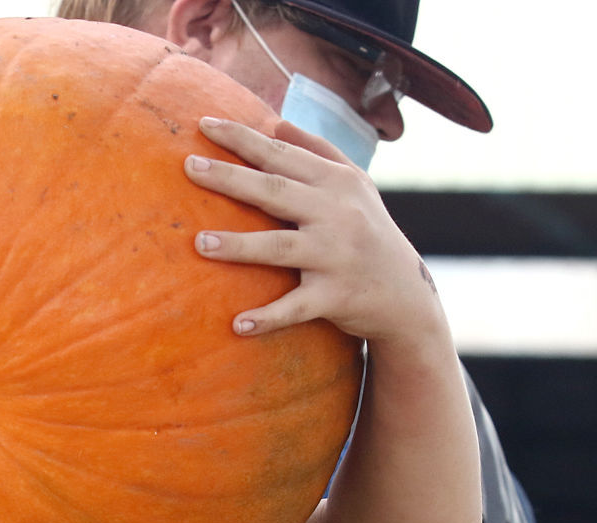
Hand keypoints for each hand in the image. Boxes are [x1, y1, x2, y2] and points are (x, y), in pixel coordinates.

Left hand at [184, 116, 446, 345]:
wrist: (406, 296)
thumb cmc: (369, 233)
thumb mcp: (355, 186)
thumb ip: (317, 151)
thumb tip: (276, 123)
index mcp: (336, 183)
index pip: (282, 155)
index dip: (243, 138)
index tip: (204, 124)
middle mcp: (337, 214)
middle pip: (276, 192)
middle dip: (231, 177)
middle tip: (189, 165)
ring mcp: (336, 256)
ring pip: (281, 247)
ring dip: (240, 245)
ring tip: (199, 243)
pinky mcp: (336, 297)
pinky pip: (296, 307)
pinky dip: (269, 317)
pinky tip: (237, 325)